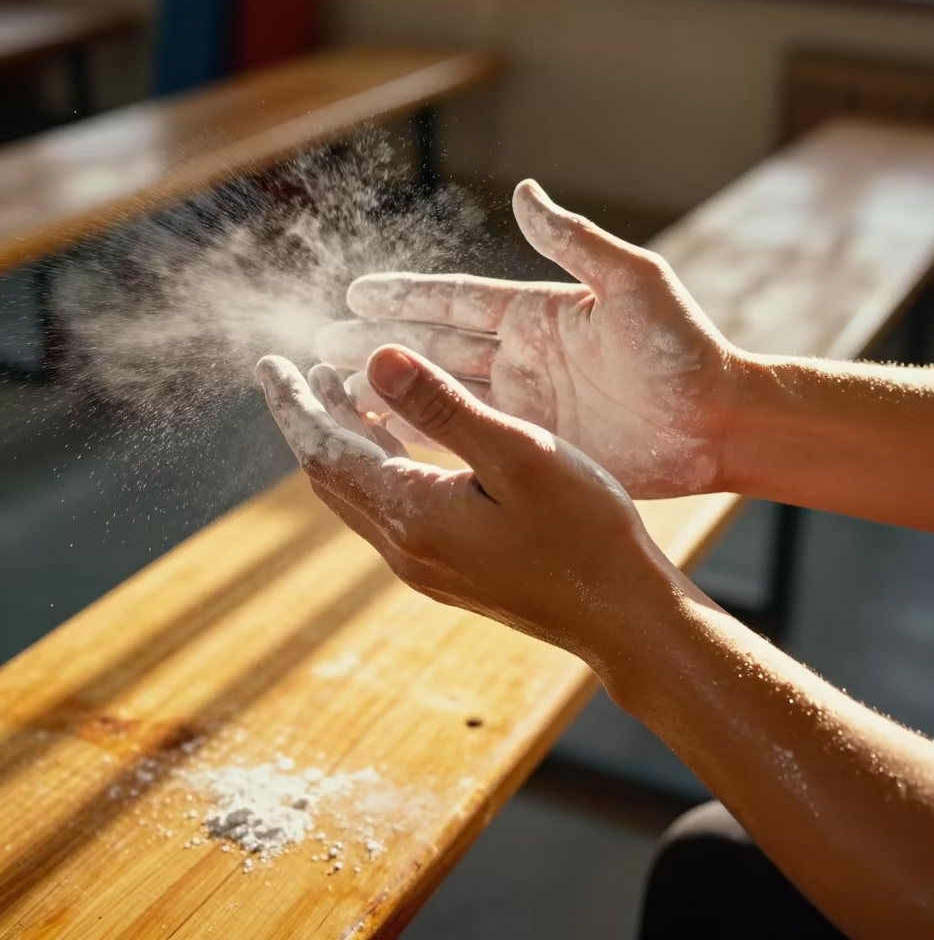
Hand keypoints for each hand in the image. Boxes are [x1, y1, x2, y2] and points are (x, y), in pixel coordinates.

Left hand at [257, 346, 672, 669]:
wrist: (621, 616)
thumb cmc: (583, 531)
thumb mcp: (516, 455)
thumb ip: (442, 409)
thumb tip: (374, 359)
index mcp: (413, 516)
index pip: (324, 451)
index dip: (293, 403)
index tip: (270, 363)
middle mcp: (406, 549)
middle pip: (332, 476)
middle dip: (311, 419)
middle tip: (300, 370)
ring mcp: (427, 566)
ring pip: (362, 494)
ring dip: (346, 442)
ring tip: (344, 393)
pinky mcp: (451, 572)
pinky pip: (392, 510)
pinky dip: (380, 467)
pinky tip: (401, 444)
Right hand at [315, 181, 740, 499]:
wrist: (717, 421)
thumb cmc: (682, 347)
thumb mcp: (631, 281)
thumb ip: (573, 241)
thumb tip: (523, 192)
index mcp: (537, 314)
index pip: (454, 300)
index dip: (404, 297)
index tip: (354, 292)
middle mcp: (521, 358)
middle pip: (432, 349)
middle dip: (377, 346)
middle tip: (320, 345)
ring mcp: (525, 405)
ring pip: (439, 395)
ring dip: (389, 391)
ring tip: (335, 390)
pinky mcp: (534, 447)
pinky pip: (467, 439)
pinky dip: (425, 437)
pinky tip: (386, 437)